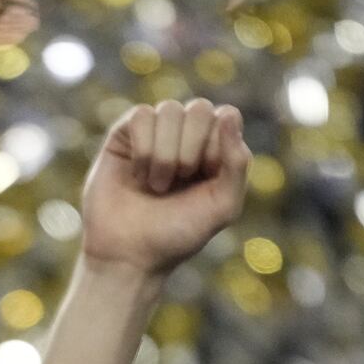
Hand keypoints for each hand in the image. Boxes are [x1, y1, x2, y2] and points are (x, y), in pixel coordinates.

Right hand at [80, 99, 251, 277]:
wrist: (129, 255)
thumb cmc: (177, 234)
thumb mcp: (222, 206)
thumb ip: (238, 163)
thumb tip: (227, 114)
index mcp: (216, 148)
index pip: (227, 116)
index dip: (216, 147)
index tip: (203, 179)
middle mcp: (186, 135)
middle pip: (199, 108)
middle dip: (190, 150)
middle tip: (179, 182)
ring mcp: (155, 132)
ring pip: (169, 110)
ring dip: (164, 154)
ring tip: (156, 185)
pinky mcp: (125, 134)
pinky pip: (141, 115)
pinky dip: (142, 150)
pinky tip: (137, 175)